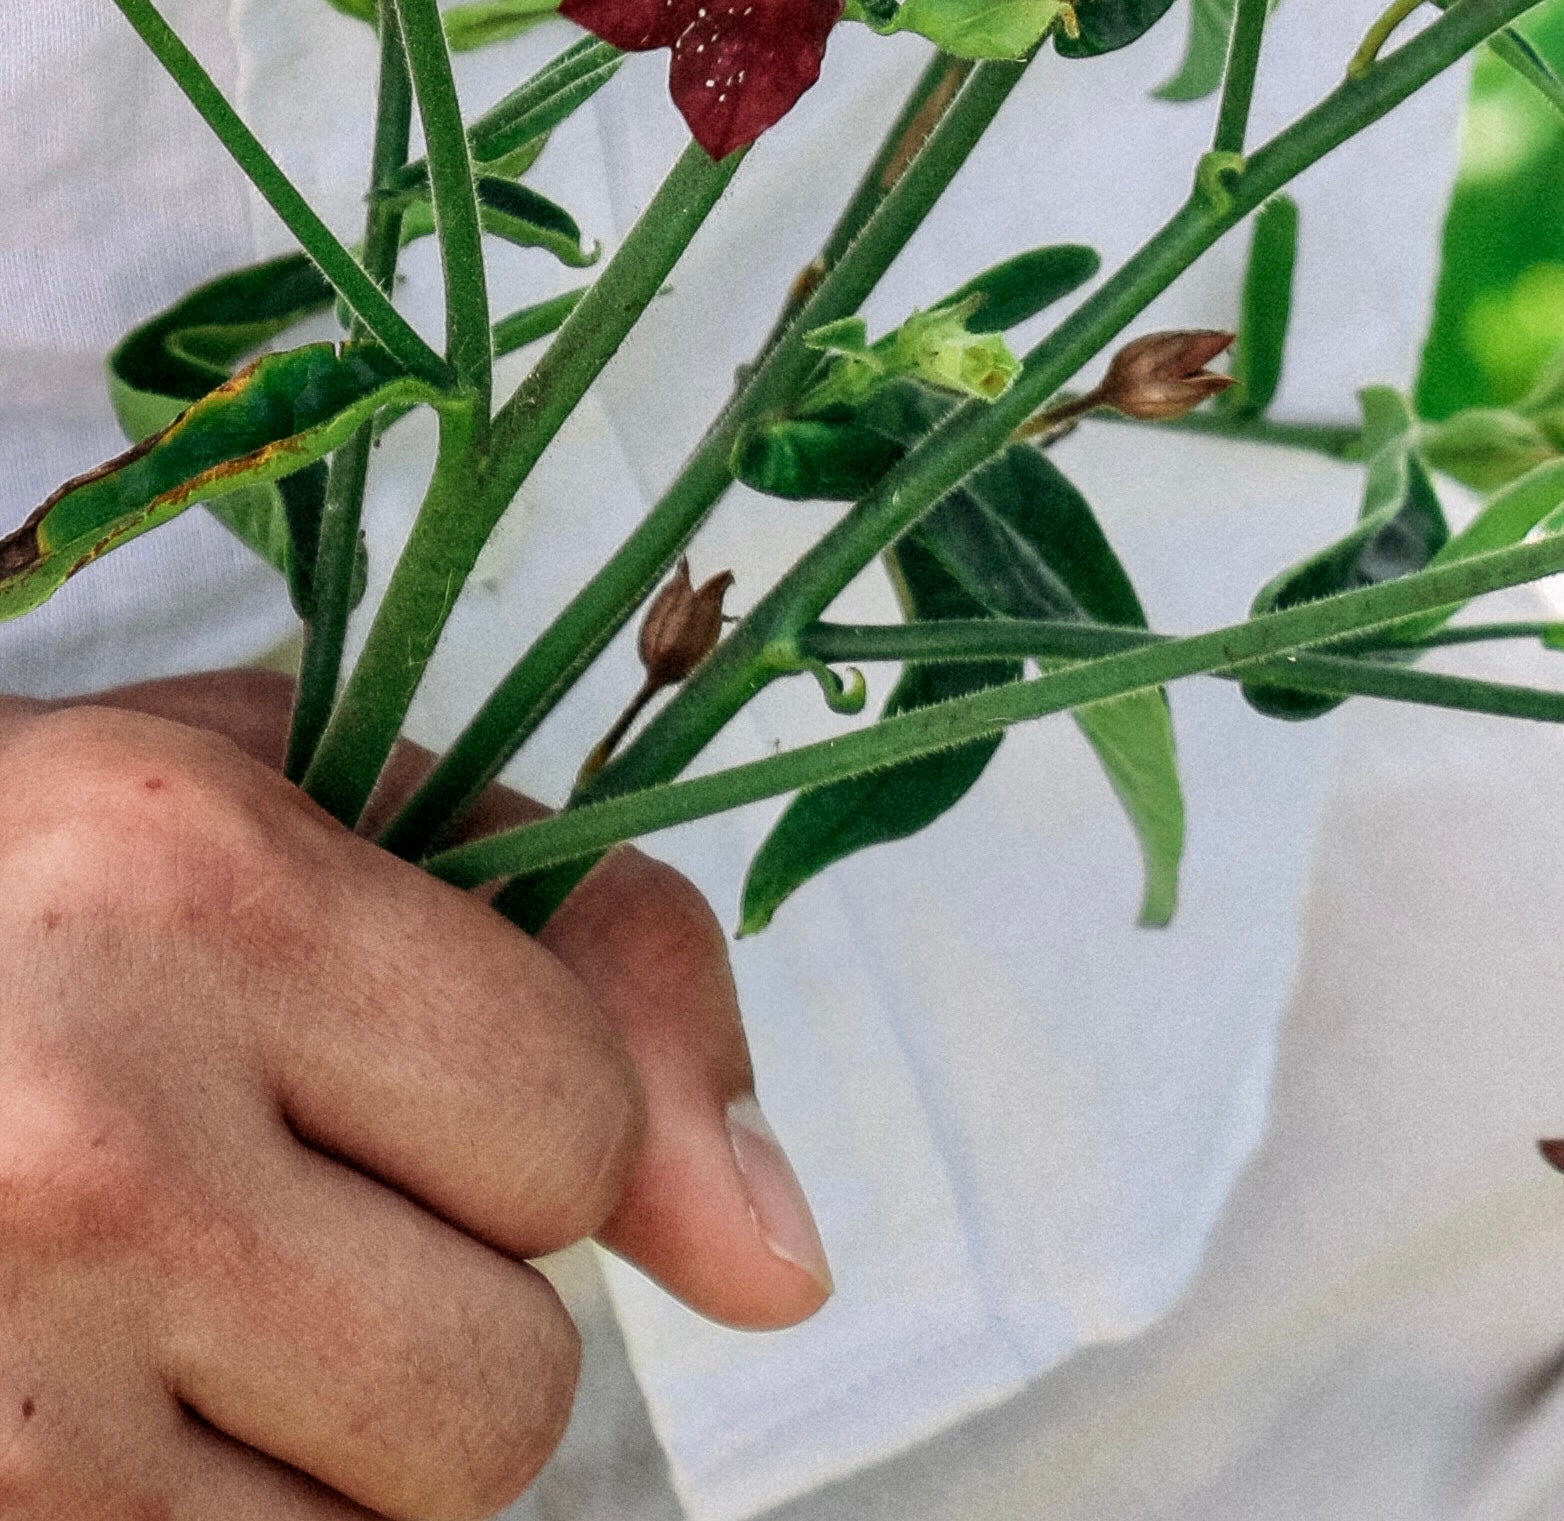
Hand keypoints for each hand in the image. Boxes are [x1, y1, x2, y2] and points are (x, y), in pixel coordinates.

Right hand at [0, 669, 828, 1516]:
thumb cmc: (31, 895)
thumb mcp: (300, 808)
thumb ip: (592, 966)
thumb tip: (788, 1262)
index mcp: (188, 884)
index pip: (580, 1129)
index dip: (529, 1120)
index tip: (388, 1065)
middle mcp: (88, 1135)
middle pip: (505, 1391)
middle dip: (442, 1315)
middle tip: (274, 1207)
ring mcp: (2, 1382)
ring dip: (328, 1451)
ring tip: (172, 1307)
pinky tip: (101, 1399)